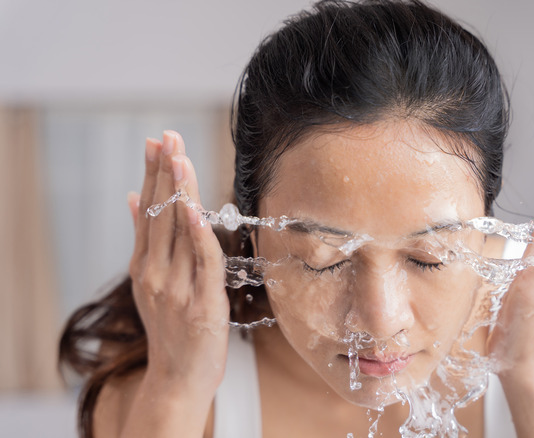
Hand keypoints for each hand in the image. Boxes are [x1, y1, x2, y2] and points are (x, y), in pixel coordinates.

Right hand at [127, 131, 228, 396]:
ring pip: (180, 232)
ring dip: (180, 192)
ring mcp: (177, 289)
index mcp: (145, 266)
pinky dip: (199, 235)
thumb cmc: (171, 330)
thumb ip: (146, 241)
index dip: (154, 175)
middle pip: (161, 214)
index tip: (156, 142)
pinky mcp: (202, 304)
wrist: (177, 380)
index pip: (149, 211)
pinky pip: (203, 262)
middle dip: (165, 172)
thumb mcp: (150, 283)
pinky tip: (195, 209)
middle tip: (167, 136)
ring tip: (179, 157)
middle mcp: (156, 273)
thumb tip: (134, 198)